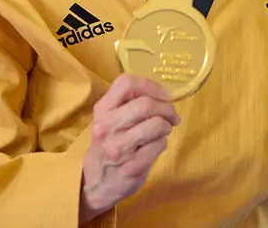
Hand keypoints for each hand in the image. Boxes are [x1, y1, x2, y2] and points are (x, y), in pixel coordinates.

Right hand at [79, 75, 179, 222]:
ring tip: (164, 130)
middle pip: (146, 104)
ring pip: (156, 124)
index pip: (126, 83)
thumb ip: (128, 102)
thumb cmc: (109, 145)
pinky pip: (160, 145)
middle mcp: (107, 127)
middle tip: (172, 115)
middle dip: (167, 107)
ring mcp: (119, 148)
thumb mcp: (108, 120)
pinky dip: (163, 143)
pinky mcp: (132, 167)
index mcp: (102, 111)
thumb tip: (162, 93)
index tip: (164, 95)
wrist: (95, 184)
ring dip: (167, 125)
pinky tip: (155, 146)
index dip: (151, 86)